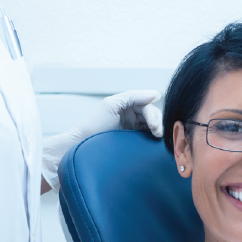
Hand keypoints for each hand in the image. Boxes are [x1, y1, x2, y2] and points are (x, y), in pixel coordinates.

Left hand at [41, 90, 163, 190]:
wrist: (83, 146)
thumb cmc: (94, 125)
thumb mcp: (112, 104)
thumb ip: (133, 96)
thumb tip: (157, 94)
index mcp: (126, 105)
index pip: (147, 106)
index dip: (153, 114)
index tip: (154, 126)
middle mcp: (131, 116)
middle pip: (152, 115)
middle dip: (157, 123)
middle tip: (157, 134)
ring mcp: (132, 129)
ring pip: (152, 126)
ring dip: (157, 130)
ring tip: (157, 139)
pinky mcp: (132, 142)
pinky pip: (147, 137)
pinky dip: (153, 139)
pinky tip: (155, 143)